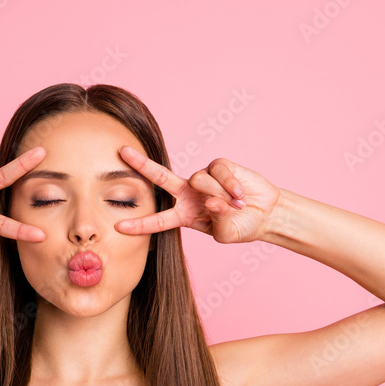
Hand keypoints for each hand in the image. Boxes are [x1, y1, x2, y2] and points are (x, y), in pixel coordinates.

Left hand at [115, 145, 280, 243]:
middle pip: (160, 177)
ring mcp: (202, 178)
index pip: (158, 221)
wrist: (265, 214)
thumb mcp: (226, 233)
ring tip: (236, 205)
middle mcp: (188, 193)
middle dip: (141, 164)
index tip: (119, 227)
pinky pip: (218, 172)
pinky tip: (241, 196)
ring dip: (219, 195)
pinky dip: (231, 186)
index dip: (140, 225)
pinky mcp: (218, 166)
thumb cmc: (241, 227)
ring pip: (199, 180)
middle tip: (122, 152)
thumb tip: (211, 200)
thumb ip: (216, 220)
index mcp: (183, 215)